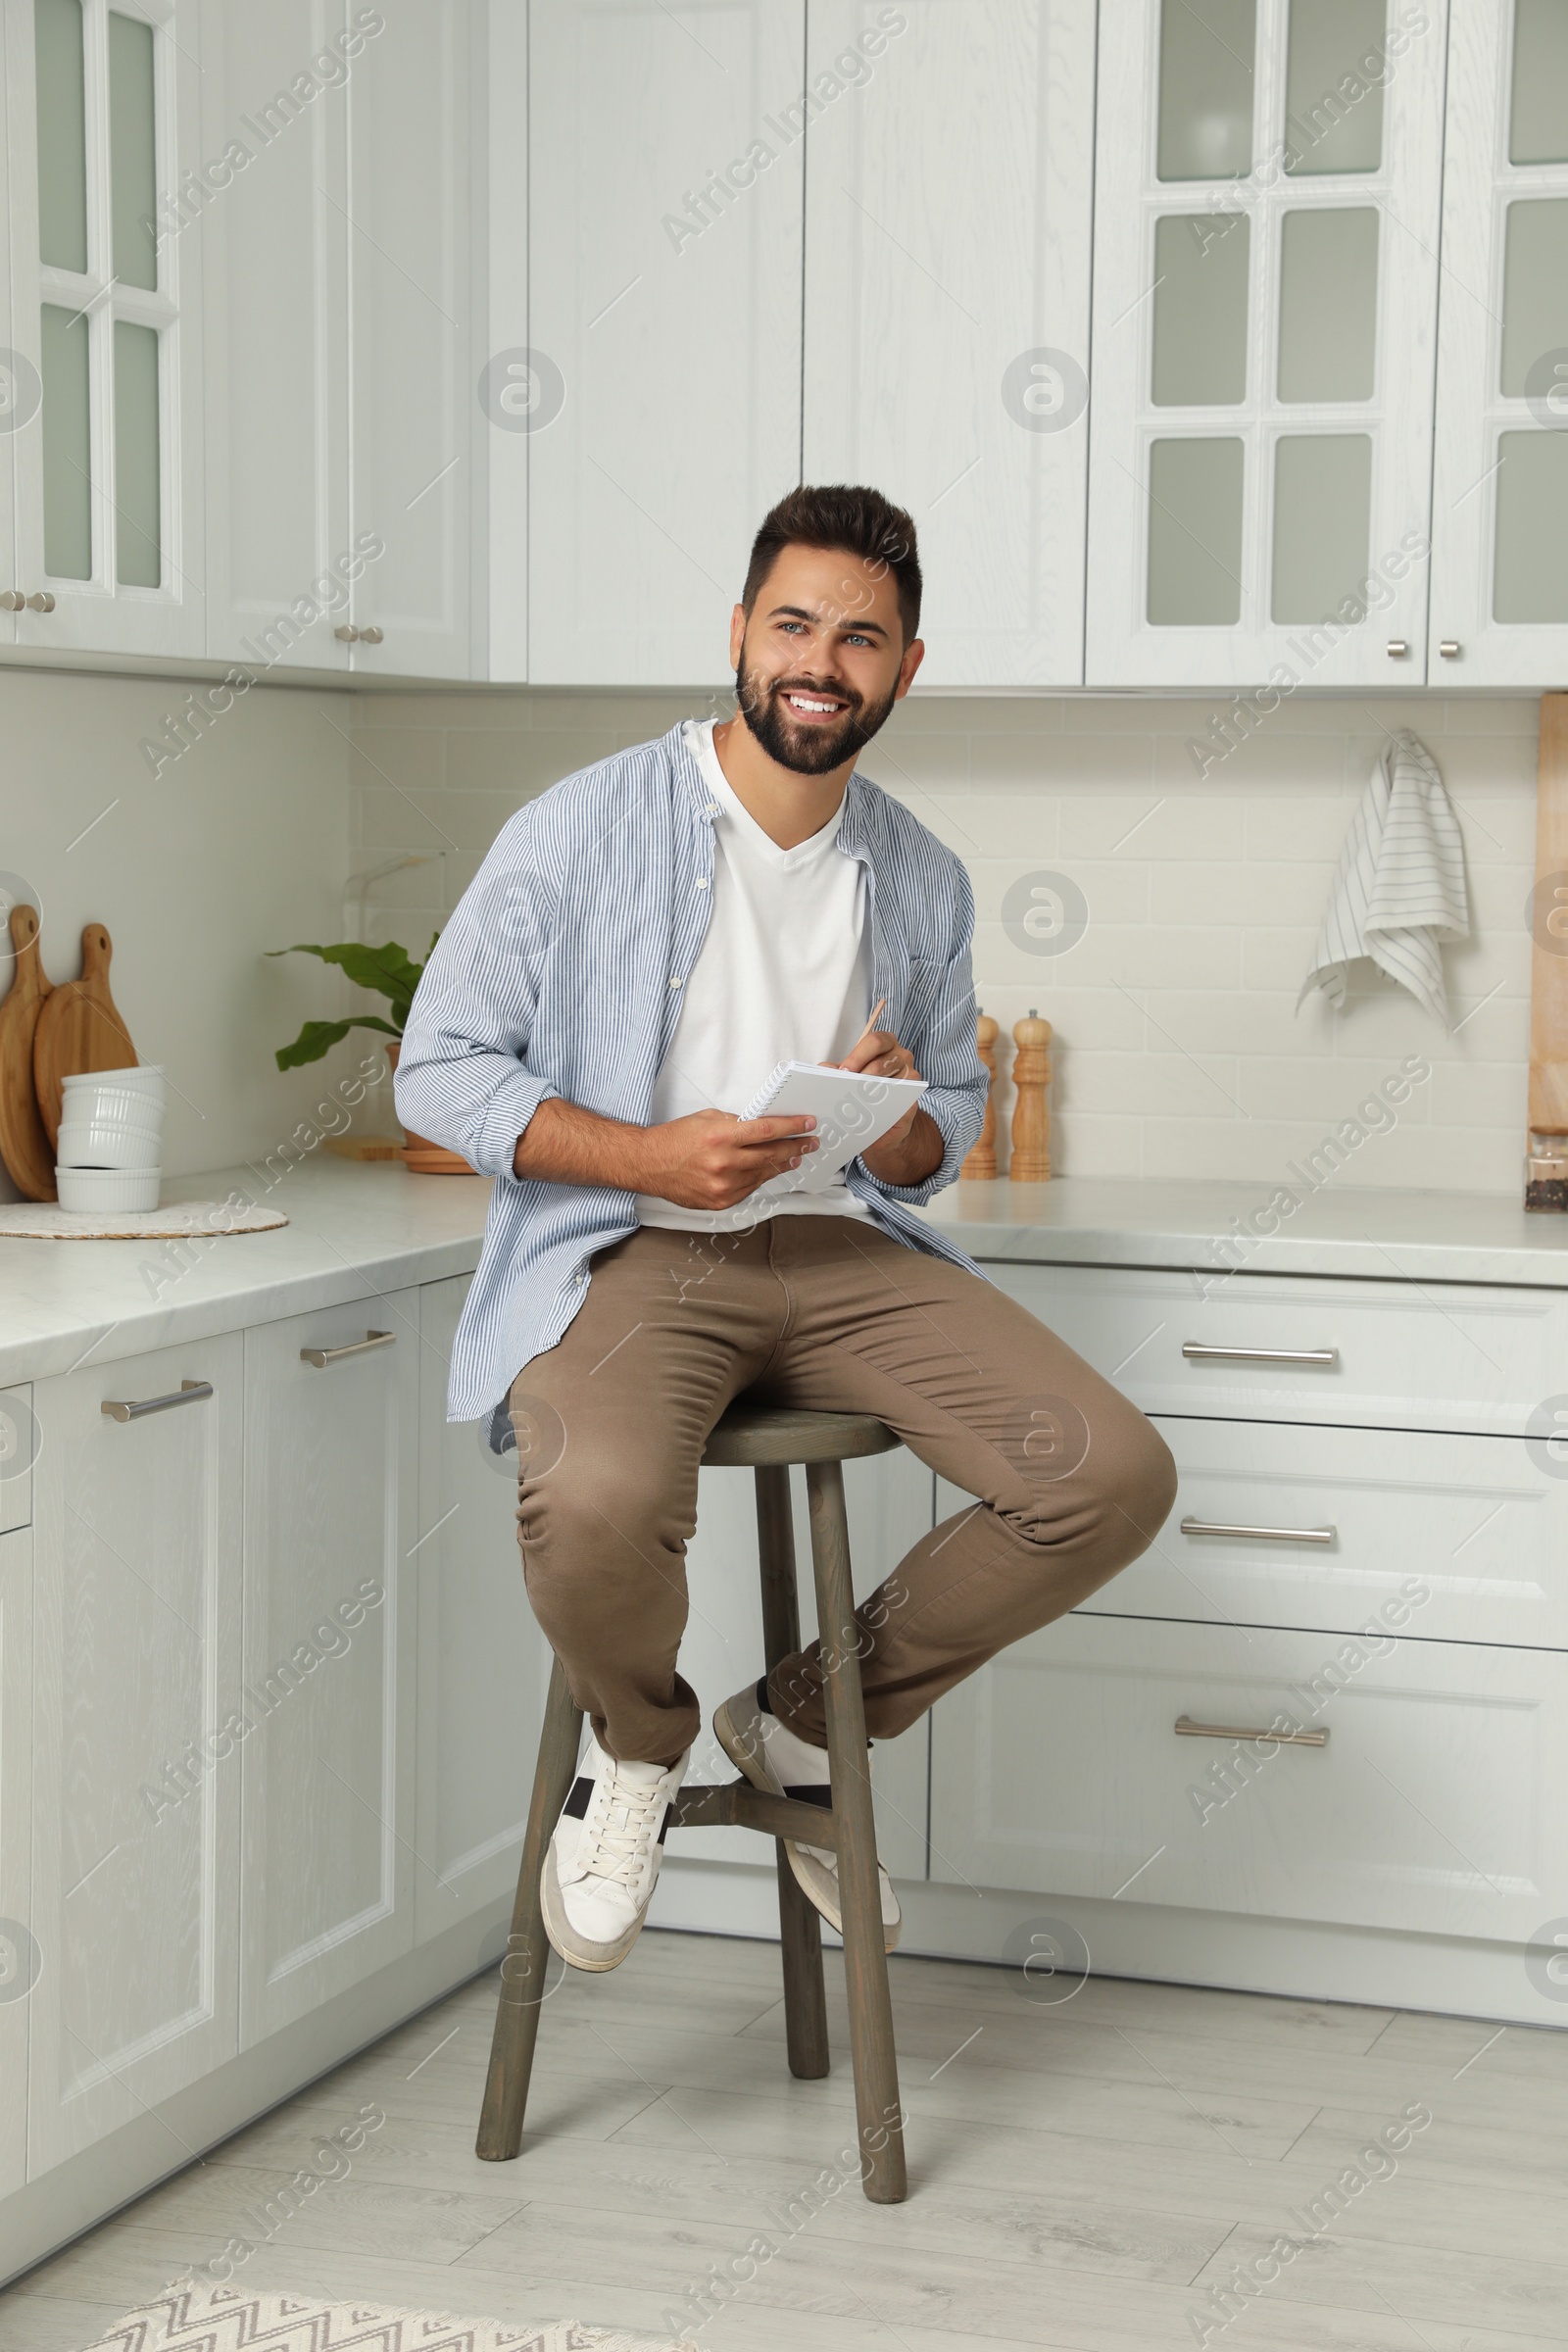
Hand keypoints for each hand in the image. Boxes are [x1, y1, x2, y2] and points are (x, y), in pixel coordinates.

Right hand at [637, 1107, 818, 1210]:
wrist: (648, 1164)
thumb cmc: (674, 1140)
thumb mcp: (707, 1119)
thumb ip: (737, 1123)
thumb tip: (763, 1127)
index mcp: (721, 1137)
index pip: (767, 1130)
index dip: (792, 1127)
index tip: (807, 1124)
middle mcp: (724, 1163)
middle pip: (772, 1154)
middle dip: (796, 1146)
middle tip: (810, 1142)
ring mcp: (723, 1185)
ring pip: (764, 1174)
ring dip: (783, 1164)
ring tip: (796, 1156)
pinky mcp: (720, 1201)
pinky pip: (750, 1188)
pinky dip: (762, 1178)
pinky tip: (770, 1170)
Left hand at [837, 1028, 922, 1150]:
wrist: (883, 1122)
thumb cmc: (866, 1092)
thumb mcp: (848, 1077)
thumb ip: (838, 1070)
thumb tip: (824, 1068)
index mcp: (886, 1044)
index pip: (875, 1041)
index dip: (858, 1056)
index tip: (844, 1071)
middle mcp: (901, 1056)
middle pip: (881, 1062)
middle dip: (861, 1077)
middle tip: (846, 1088)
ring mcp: (911, 1076)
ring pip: (889, 1081)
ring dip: (869, 1093)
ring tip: (854, 1101)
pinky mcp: (913, 1097)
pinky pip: (896, 1099)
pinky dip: (880, 1106)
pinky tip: (867, 1112)